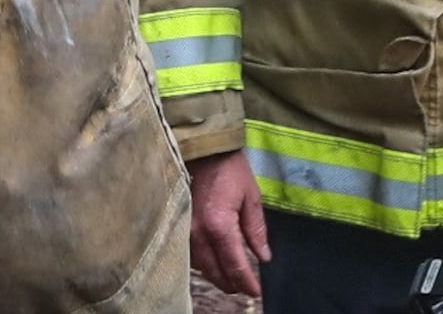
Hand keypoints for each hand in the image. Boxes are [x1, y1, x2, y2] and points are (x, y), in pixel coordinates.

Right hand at [188, 149, 267, 297]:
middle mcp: (199, 232)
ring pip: (202, 267)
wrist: (202, 150)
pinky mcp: (179, 226)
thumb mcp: (251, 197)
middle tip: (246, 287)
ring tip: (233, 279)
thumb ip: (256, 230)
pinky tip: (215, 263)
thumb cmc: (229, 168)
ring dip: (218, 276)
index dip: (247, 283)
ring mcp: (185, 230)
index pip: (235, 265)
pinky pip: (191, 255)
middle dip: (233, 284)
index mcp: (220, 224)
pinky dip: (205, 264)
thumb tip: (263, 256)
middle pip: (216, 272)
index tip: (256, 291)